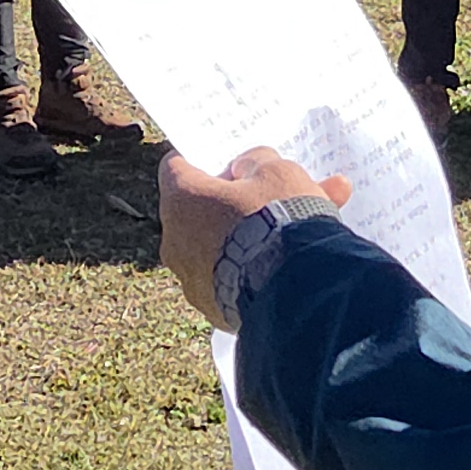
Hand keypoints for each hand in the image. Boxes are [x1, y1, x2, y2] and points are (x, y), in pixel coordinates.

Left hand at [159, 146, 352, 330]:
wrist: (295, 288)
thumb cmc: (279, 220)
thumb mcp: (276, 173)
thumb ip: (256, 162)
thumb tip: (246, 168)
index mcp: (181, 199)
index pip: (177, 167)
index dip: (203, 161)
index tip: (226, 162)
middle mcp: (175, 240)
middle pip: (202, 211)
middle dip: (236, 202)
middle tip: (270, 196)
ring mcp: (190, 278)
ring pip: (220, 247)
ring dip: (248, 238)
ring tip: (293, 234)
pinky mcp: (211, 308)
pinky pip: (229, 280)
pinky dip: (249, 272)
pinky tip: (285, 267)